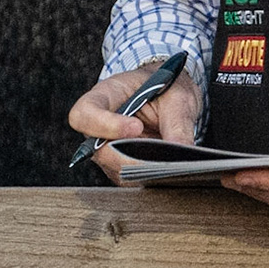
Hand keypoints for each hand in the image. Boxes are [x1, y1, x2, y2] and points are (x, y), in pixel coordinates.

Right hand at [67, 63, 201, 182]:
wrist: (170, 96)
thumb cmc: (167, 89)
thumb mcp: (177, 98)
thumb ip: (178, 123)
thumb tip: (183, 150)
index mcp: (105, 96)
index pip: (85, 113)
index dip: (105, 124)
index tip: (136, 127)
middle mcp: (99, 126)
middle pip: (97, 150)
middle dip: (129, 156)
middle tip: (161, 157)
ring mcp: (107, 149)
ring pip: (114, 168)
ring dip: (142, 168)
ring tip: (169, 160)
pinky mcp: (120, 166)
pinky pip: (129, 178)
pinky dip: (148, 176)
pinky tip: (167, 168)